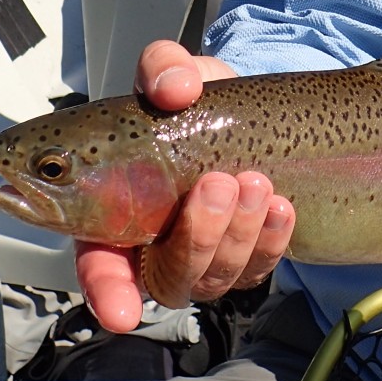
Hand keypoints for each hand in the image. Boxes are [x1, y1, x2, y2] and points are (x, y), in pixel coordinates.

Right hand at [73, 40, 296, 331]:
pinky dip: (271, 240)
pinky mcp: (244, 255)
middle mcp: (153, 246)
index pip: (101, 266)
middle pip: (169, 277)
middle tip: (218, 183)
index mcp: (112, 211)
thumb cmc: (186, 99)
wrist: (240, 107)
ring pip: (216, 278)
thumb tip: (175, 88)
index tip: (121, 312)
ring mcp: (202, 256)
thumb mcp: (170, 72)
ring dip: (238, 234)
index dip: (108, 293)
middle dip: (197, 238)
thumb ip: (163, 68)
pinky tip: (281, 206)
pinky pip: (259, 268)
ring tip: (254, 182)